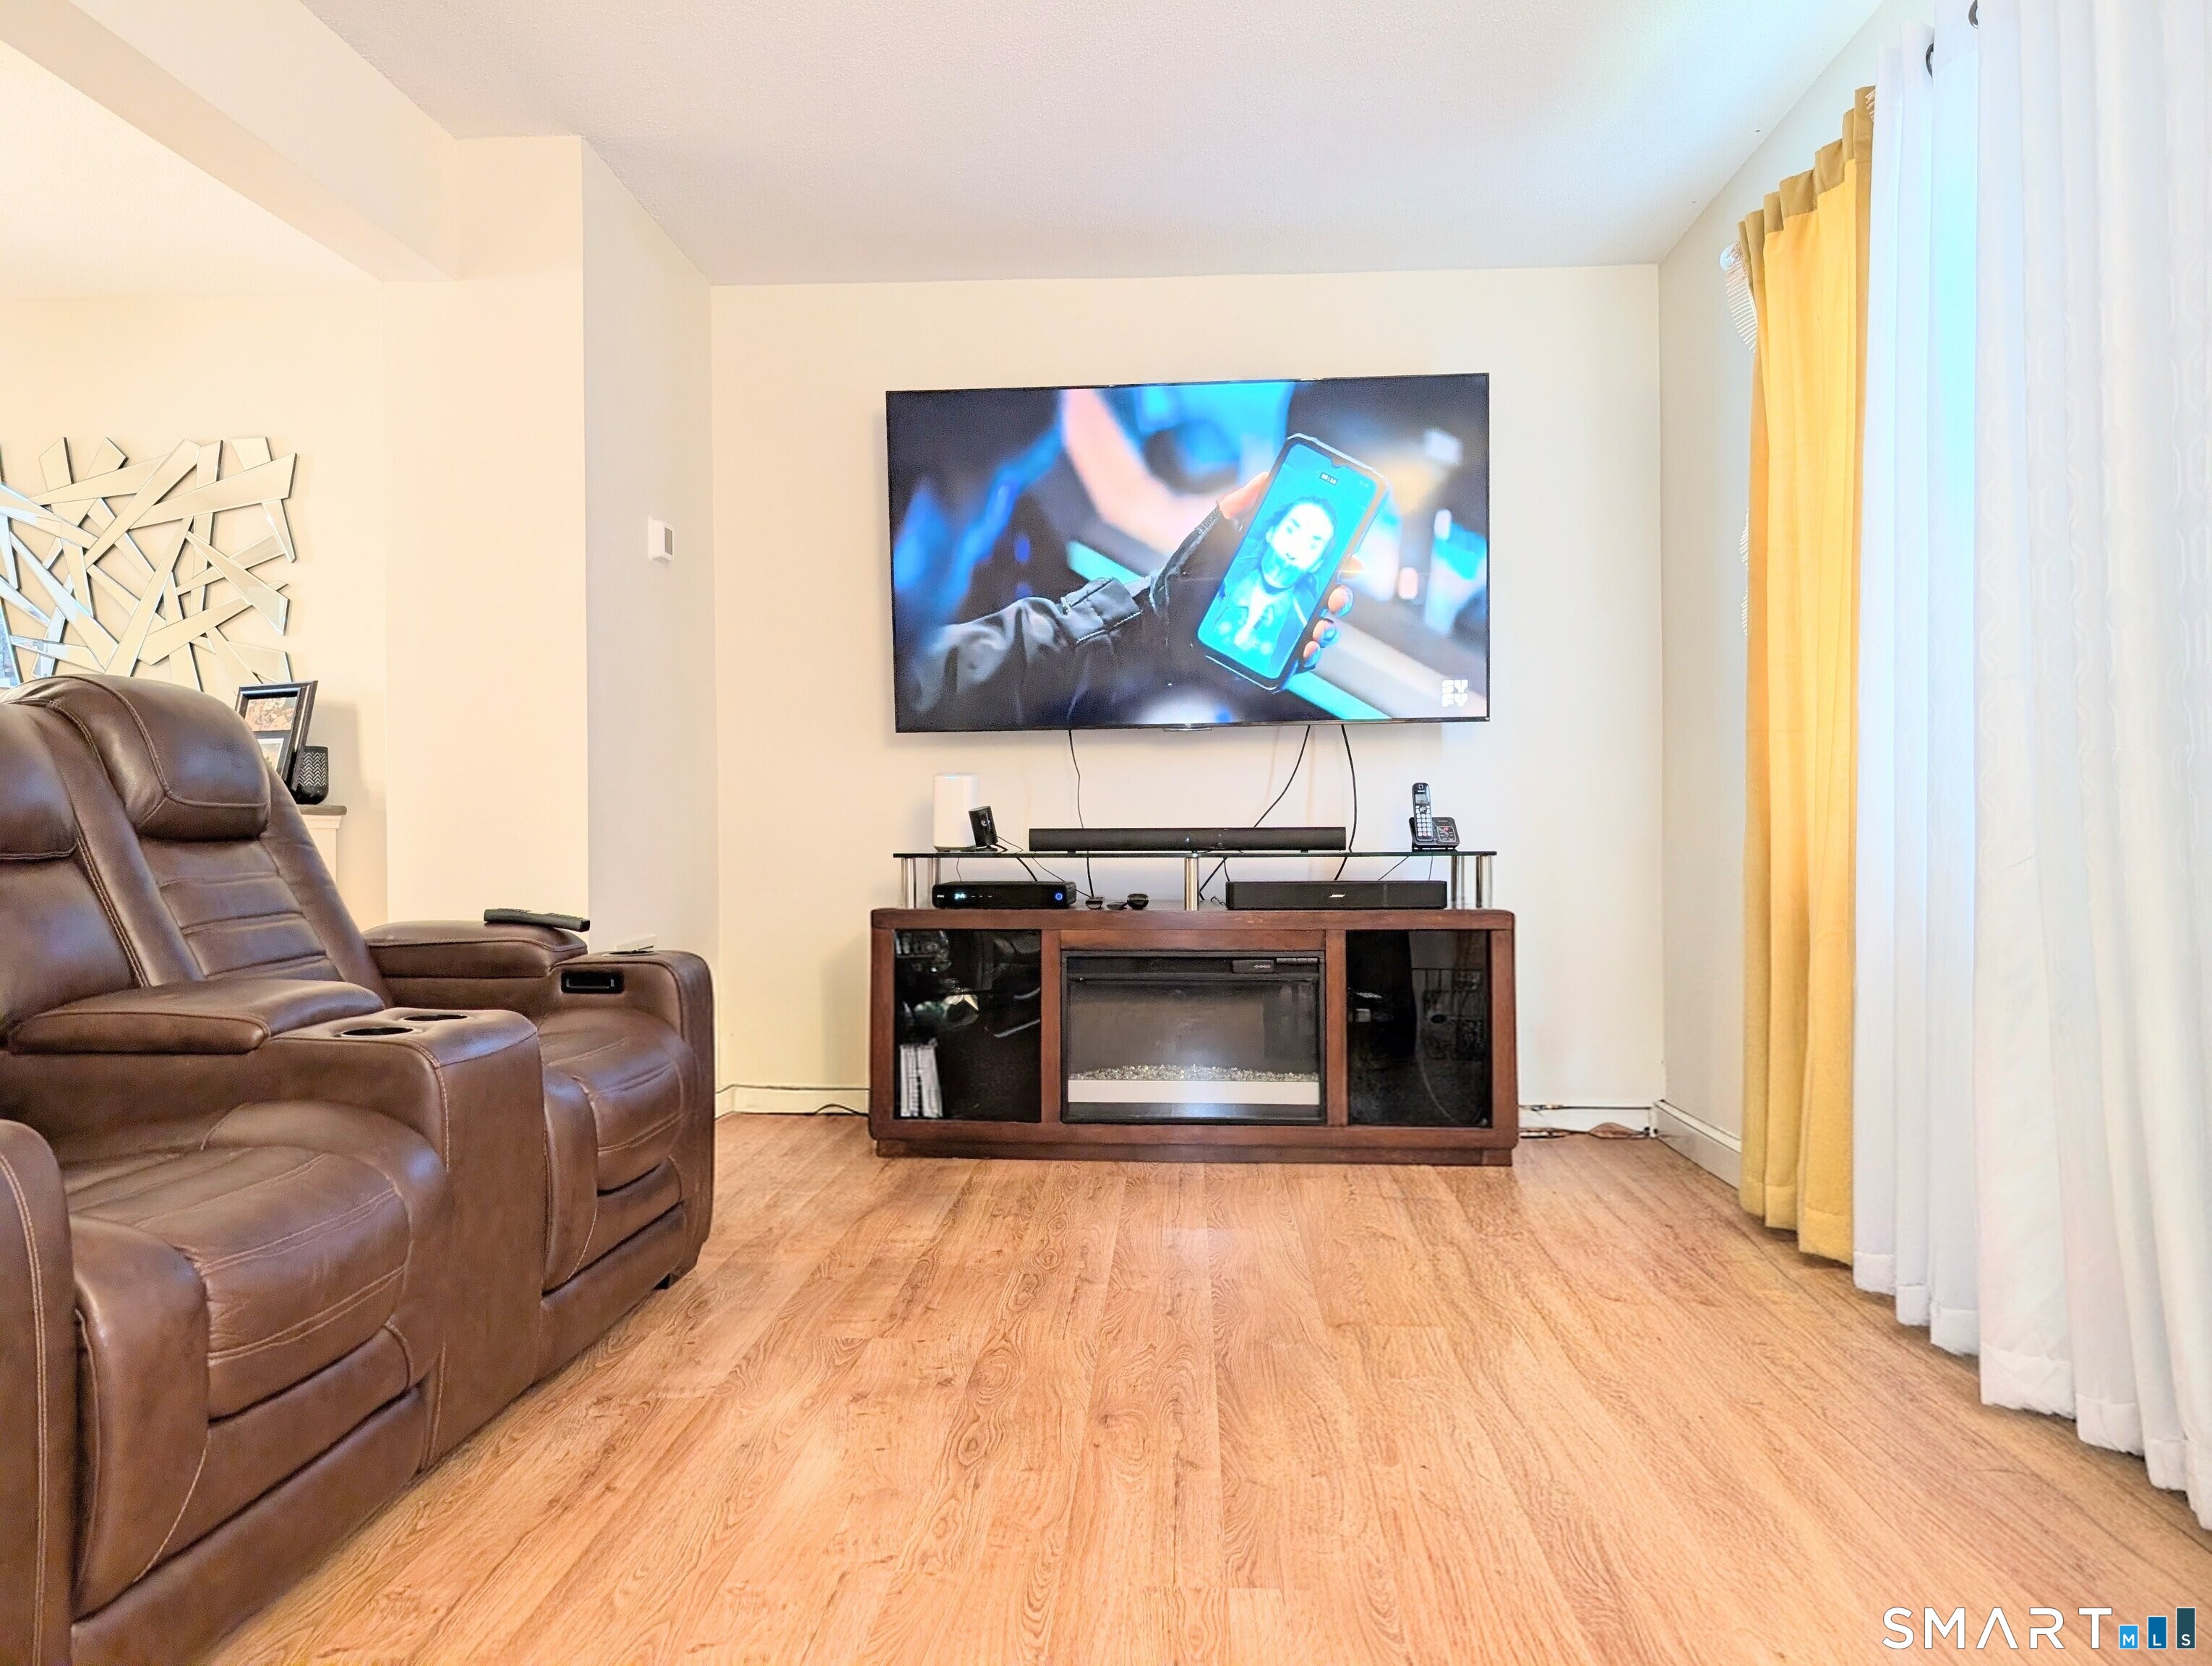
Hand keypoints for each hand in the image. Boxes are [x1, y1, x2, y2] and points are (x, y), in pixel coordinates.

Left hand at [1144, 477, 1357, 674]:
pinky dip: (1310, 653)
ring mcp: (1276, 624)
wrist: (1159, 617)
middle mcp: (1282, 594)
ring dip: (1328, 626)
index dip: (1342, 561)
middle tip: (1334, 595)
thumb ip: (1238, 506)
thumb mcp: (1212, 534)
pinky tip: (1306, 647)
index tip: (1351, 561)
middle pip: (1327, 595)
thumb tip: (1265, 476)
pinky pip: (1299, 656)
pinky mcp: (1268, 651)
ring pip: (1319, 626)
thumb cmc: (1185, 574)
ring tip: (1319, 625)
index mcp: (1277, 565)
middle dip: (1340, 596)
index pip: (1320, 562)